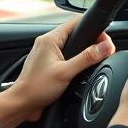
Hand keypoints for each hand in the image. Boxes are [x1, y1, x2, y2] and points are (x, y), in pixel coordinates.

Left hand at [0, 16, 114, 127]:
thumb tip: (104, 47)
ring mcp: (47, 53)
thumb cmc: (36, 88)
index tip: (106, 40)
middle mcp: (47, 43)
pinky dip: (75, 61)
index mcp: (50, 39)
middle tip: (103, 52)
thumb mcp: (65, 72)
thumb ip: (86, 58)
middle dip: (91, 42)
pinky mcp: (48, 64)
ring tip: (94, 60)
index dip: (94, 29)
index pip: (77, 22)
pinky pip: (65, 57)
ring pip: (71, 46)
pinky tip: (80, 70)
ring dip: (83, 53)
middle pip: (76, 34)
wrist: (22, 104)